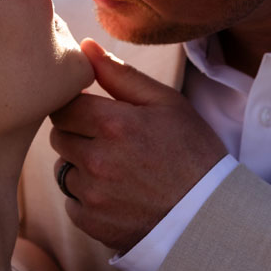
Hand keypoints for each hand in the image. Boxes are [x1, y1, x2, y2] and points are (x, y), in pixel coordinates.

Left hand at [49, 38, 226, 252]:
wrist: (211, 215)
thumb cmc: (193, 153)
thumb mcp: (166, 104)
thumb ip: (120, 74)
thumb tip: (84, 46)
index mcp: (113, 124)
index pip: (63, 106)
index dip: (78, 108)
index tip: (95, 114)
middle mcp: (97, 160)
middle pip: (59, 137)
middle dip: (78, 135)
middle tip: (110, 142)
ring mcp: (93, 195)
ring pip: (63, 170)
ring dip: (81, 167)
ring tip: (117, 171)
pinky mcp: (93, 224)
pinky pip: (72, 203)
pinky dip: (87, 199)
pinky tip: (118, 196)